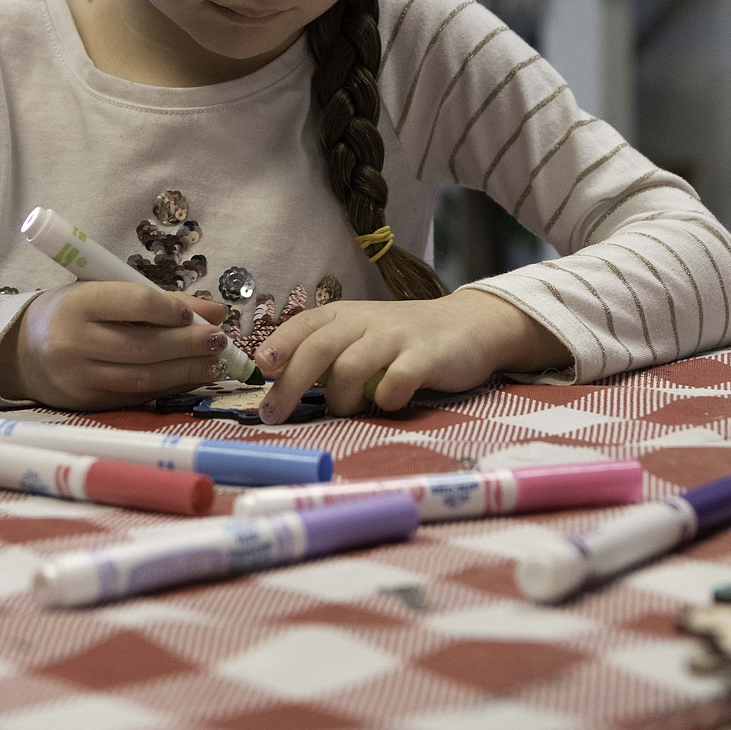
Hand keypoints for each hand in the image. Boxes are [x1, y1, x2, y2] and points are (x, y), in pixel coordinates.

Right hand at [0, 282, 229, 411]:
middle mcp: (75, 342)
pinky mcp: (89, 403)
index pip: (134, 303)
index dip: (171, 310)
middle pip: (143, 345)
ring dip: (186, 369)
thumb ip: (157, 300)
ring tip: (214, 360)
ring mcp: (80, 378)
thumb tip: (215, 311)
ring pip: (143, 376)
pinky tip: (190, 376)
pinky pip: (137, 395)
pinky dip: (169, 386)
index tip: (200, 314)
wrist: (23, 351)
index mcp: (78, 304)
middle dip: (188, 344)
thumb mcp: (103, 292)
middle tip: (219, 338)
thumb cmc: (73, 313)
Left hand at [253, 289, 569, 424]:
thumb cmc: (402, 339)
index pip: (303, 325)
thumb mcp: (359, 334)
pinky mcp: (427, 356)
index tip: (262, 368)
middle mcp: (366, 321)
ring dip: (339, 396)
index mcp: (344, 315)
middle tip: (273, 414)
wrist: (468, 325)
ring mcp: (397, 337)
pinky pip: (398, 379)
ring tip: (345, 410)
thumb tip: (278, 383)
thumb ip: (325, 352)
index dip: (279, 345)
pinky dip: (386, 397)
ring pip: (351, 365)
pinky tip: (388, 404)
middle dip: (291, 383)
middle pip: (319, 348)